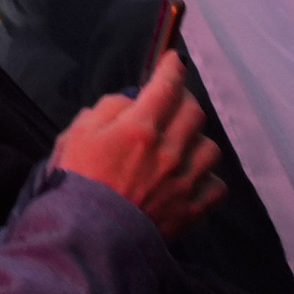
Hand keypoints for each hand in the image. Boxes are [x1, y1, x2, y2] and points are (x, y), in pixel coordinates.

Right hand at [57, 53, 225, 235]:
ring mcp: (185, 180)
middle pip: (194, 113)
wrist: (92, 234)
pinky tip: (190, 175)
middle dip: (183, 101)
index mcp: (138, 129)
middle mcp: (169, 151)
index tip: (175, 60)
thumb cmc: (78, 181)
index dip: (172, 68)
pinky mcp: (194, 207)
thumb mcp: (76, 134)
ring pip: (211, 147)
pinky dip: (206, 176)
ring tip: (180, 144)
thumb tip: (130, 101)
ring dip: (196, 140)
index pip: (166, 87)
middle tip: (171, 103)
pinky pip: (216, 184)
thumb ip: (106, 110)